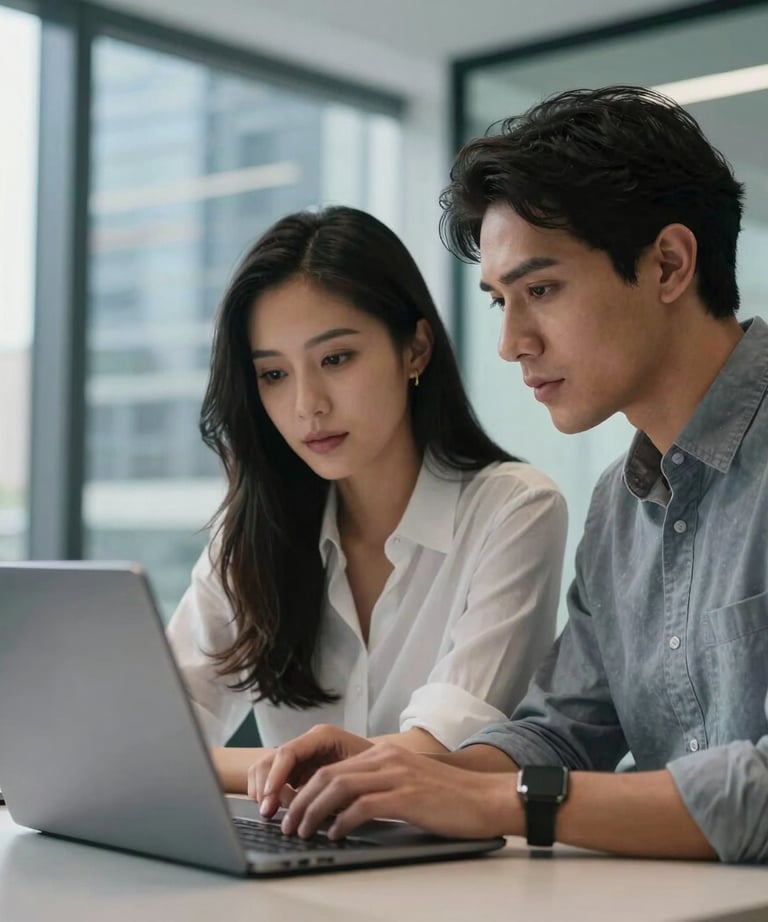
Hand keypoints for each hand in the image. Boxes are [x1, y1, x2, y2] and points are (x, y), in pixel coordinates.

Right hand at [248, 724, 371, 816]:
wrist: (390, 769)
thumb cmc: (378, 771)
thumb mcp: (361, 778)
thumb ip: (337, 787)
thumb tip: (313, 807)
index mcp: (322, 737)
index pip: (287, 752)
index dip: (275, 776)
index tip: (271, 799)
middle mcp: (307, 743)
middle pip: (270, 760)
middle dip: (266, 787)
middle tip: (269, 813)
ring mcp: (300, 757)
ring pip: (265, 769)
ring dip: (264, 792)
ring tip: (273, 814)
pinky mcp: (297, 771)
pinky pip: (270, 779)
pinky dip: (267, 794)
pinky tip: (276, 810)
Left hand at [279, 742, 519, 840]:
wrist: (487, 797)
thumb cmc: (450, 798)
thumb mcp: (408, 784)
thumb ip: (379, 788)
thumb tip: (344, 810)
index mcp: (384, 754)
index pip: (333, 767)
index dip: (307, 789)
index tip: (292, 810)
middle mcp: (386, 758)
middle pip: (329, 775)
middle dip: (302, 801)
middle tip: (288, 824)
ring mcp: (396, 775)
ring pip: (339, 787)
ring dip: (314, 811)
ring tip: (303, 831)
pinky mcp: (406, 796)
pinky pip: (363, 806)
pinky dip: (343, 821)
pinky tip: (335, 835)